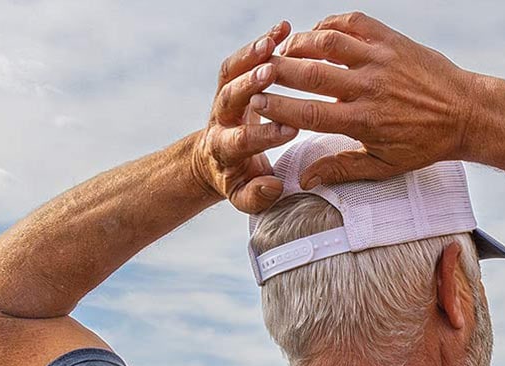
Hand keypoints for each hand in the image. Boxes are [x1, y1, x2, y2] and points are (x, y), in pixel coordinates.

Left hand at [191, 21, 299, 213]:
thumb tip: (273, 186)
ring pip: (231, 71)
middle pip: (229, 97)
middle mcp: (220, 119)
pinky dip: (261, 42)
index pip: (242, 140)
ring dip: (251, 54)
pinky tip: (282, 28)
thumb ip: (256, 197)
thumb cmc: (236, 180)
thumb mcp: (243, 198)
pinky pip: (241, 58)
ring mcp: (223, 97)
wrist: (213, 160)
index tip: (290, 129)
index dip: (264, 134)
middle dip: (249, 84)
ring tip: (275, 39)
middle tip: (271, 72)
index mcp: (224, 149)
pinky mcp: (230, 81)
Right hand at [251, 12, 475, 187]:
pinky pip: (352, 22)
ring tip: (282, 51)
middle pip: (311, 74)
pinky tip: (315, 32)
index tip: (256, 104)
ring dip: (299, 44)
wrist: (465, 113)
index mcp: (364, 121)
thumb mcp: (384, 165)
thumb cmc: (424, 144)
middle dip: (278, 71)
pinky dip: (329, 23)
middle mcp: (370, 87)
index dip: (278, 108)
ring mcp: (381, 59)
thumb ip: (342, 169)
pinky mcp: (391, 40)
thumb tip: (305, 179)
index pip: (310, 113)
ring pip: (327, 41)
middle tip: (257, 72)